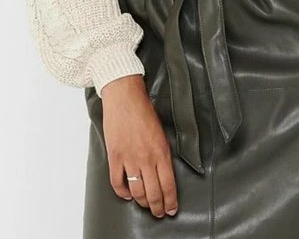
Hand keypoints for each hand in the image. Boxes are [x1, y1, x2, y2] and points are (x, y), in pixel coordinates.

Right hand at [100, 74, 178, 218]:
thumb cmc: (144, 111)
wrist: (125, 98)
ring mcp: (129, 159)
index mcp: (161, 152)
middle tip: (160, 212)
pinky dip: (122, 192)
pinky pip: (117, 183)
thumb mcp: (161, 132)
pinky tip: (127, 195)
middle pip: (153, 192)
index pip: (168, 185)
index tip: (172, 209)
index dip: (170, 201)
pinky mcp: (115, 157)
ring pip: (137, 191)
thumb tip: (164, 172)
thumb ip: (163, 153)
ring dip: (142, 203)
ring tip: (146, 206)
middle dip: (158, 207)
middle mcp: (146, 158)